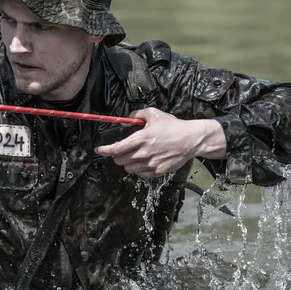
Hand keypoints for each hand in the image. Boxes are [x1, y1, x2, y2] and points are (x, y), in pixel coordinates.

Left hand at [95, 108, 225, 178]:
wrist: (191, 140)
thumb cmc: (172, 126)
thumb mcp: (153, 114)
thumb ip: (136, 115)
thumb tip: (124, 121)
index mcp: (141, 139)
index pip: (116, 149)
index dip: (104, 150)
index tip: (99, 150)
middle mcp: (144, 153)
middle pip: (119, 160)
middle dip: (116, 155)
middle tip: (120, 151)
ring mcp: (150, 164)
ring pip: (129, 168)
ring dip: (127, 163)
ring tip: (134, 155)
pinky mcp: (157, 172)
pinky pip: (140, 174)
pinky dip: (138, 169)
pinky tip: (144, 162)